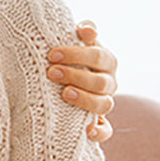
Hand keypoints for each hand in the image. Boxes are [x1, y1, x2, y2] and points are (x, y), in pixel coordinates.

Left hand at [47, 21, 117, 141]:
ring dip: (85, 99)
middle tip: (51, 72)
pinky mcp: (99, 122)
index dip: (77, 55)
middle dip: (76, 76)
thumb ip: (83, 32)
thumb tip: (87, 28)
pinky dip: (99, 132)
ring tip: (64, 93)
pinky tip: (87, 130)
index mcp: (105, 61)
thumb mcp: (73, 42)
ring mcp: (104, 103)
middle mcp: (108, 82)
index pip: (98, 56)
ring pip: (104, 104)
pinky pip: (106, 131)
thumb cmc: (66, 56)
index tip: (52, 55)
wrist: (61, 79)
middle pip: (101, 82)